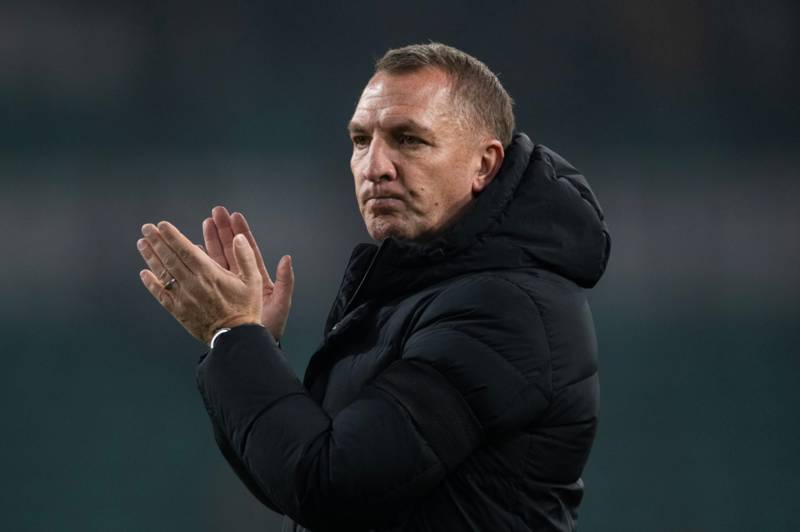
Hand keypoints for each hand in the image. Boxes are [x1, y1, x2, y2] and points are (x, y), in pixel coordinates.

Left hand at [137, 221, 262, 344]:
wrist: (235, 337)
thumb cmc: (246, 308)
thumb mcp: (254, 281)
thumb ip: (245, 257)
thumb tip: (238, 238)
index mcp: (209, 274)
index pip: (185, 250)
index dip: (172, 236)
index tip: (162, 225)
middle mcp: (193, 283)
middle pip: (170, 258)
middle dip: (157, 241)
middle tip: (146, 229)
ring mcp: (183, 298)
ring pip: (163, 274)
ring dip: (151, 257)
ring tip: (142, 244)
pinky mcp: (179, 311)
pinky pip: (161, 295)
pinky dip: (151, 283)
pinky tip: (144, 273)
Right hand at [202, 206, 293, 341]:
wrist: (251, 344)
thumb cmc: (270, 326)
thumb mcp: (281, 303)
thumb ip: (286, 281)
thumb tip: (287, 258)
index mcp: (257, 277)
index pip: (247, 249)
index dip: (240, 232)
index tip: (234, 215)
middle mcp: (241, 278)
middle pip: (230, 249)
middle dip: (222, 230)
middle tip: (214, 213)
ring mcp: (227, 285)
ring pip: (216, 259)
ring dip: (209, 242)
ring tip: (203, 224)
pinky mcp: (215, 294)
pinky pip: (204, 275)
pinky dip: (197, 263)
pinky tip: (189, 251)